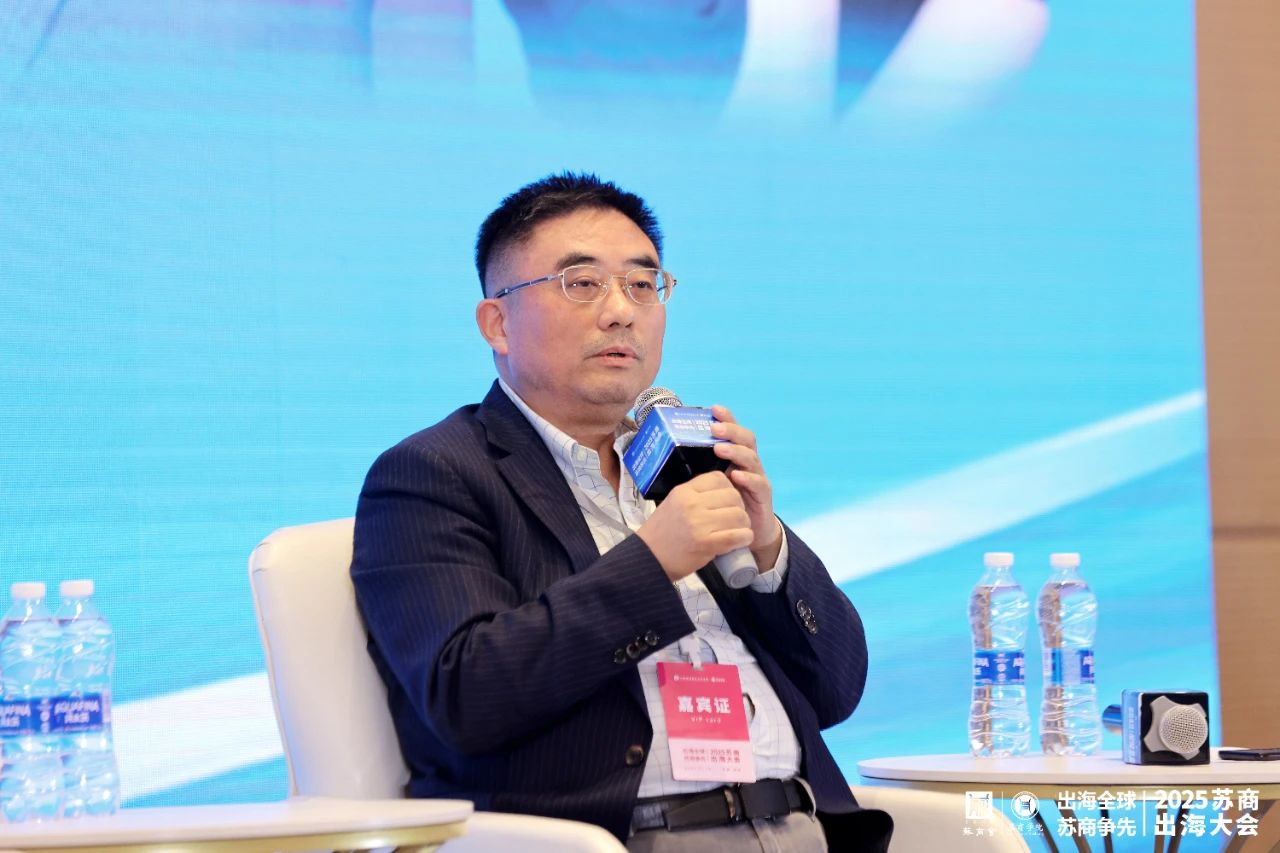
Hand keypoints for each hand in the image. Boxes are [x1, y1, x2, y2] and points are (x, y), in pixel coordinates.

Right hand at [635, 471, 754, 581]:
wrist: (648, 559)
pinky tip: (741, 540)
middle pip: (733, 496)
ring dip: (744, 524)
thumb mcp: (673, 503)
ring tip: (738, 530)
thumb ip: (694, 495)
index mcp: (684, 491)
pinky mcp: (707, 544)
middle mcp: (692, 504)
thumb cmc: (662, 533)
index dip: (729, 488)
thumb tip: (722, 491)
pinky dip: (745, 537)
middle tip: (735, 518)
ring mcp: (700, 524)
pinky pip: (738, 535)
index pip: (718, 478)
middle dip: (739, 507)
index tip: (727, 500)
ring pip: (739, 515)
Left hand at [709, 405, 782, 567]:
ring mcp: (757, 478)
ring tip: (720, 448)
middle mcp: (749, 463)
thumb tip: (667, 457)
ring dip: (735, 451)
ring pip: (752, 458)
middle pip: (746, 439)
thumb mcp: (710, 482)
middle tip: (714, 429)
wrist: (748, 531)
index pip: (733, 433)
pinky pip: (758, 483)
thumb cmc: (724, 504)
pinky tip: (736, 475)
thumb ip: (697, 469)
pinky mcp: (763, 496)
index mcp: (735, 457)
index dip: (727, 419)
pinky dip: (748, 478)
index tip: (714, 409)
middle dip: (731, 431)